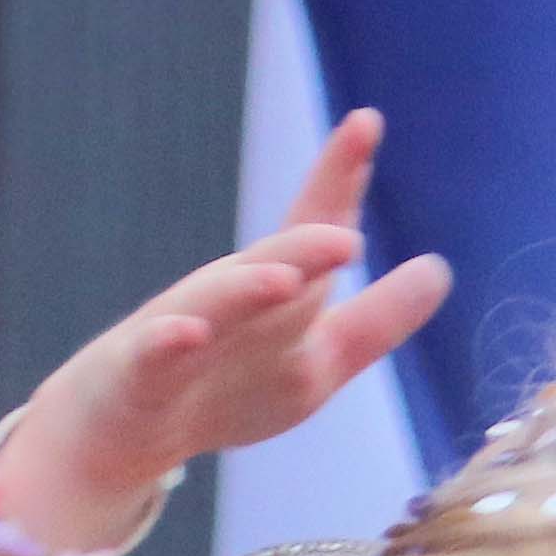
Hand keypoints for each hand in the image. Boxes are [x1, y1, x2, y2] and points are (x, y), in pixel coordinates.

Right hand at [0, 113, 451, 548]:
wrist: (117, 433)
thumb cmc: (222, 386)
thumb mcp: (316, 362)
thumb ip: (375, 320)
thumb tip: (438, 271)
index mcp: (279, 299)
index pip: (314, 233)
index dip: (339, 183)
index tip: (366, 122)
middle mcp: (233, 302)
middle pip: (272, 264)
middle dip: (306, 244)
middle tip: (347, 234)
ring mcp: (181, 332)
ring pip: (217, 304)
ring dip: (250, 287)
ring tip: (288, 279)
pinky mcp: (138, 373)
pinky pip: (155, 355)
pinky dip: (170, 340)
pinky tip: (190, 332)